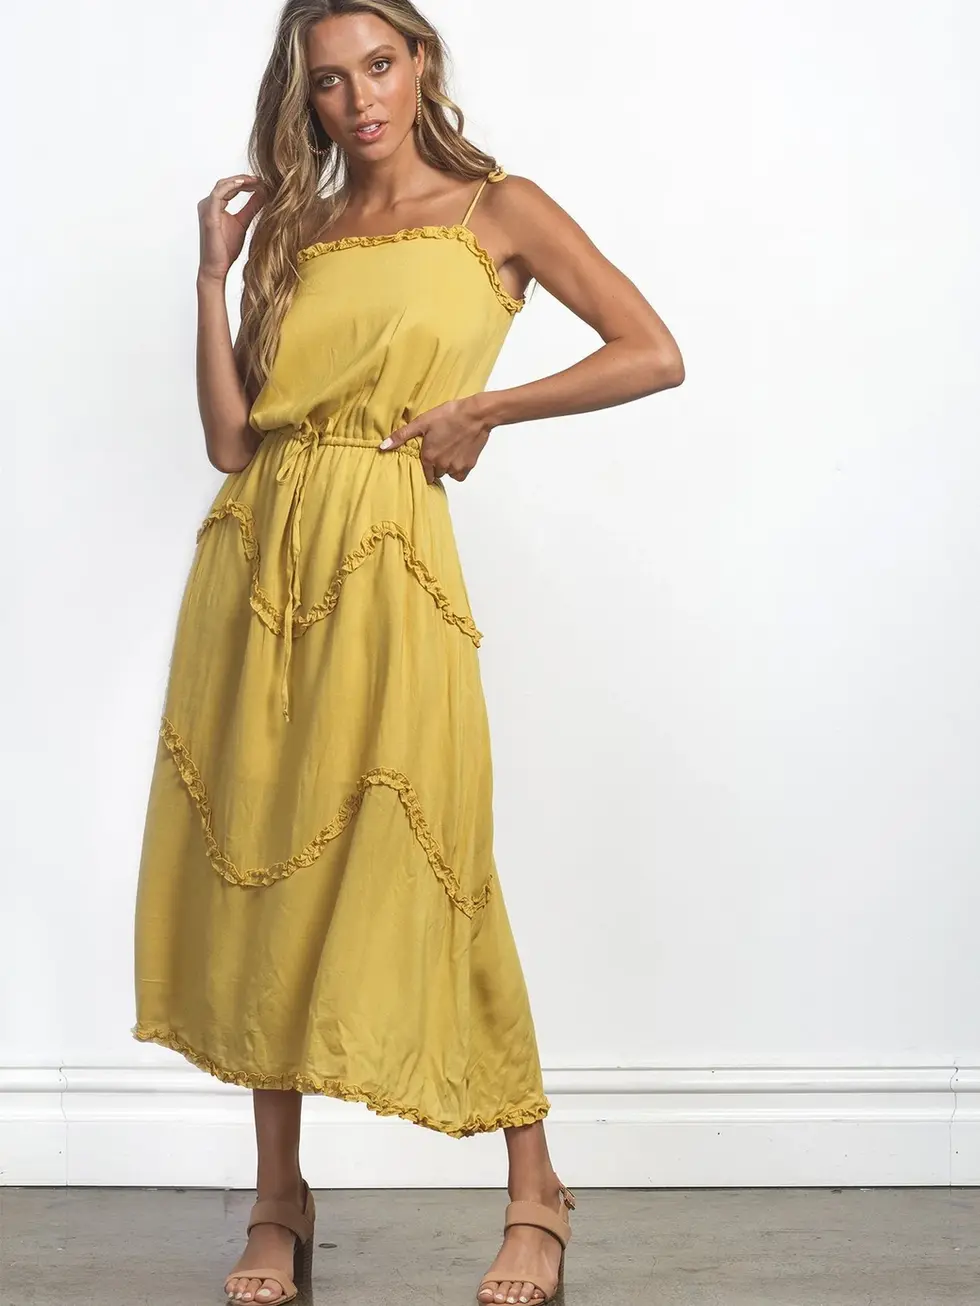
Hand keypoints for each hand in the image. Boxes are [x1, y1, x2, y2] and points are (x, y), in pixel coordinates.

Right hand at [197, 173, 267, 282]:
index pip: (230, 187)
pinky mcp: (209, 215)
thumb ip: (251, 207)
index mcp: (215, 205)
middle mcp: (208, 203)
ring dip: (240, 181)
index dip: (246, 182)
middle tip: (262, 179)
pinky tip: (244, 185)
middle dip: (245, 180)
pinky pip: (218, 194)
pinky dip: (231, 187)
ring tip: (256, 181)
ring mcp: (207, 208)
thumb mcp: (244, 222)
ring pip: (223, 185)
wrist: (217, 267)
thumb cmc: (226, 248)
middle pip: (227, 183)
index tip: (262, 182)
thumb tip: (263, 194)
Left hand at [378, 396, 492, 484]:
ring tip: (448, 450)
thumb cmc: (449, 415)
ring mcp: (456, 466)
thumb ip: (402, 436)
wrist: (476, 414)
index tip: (426, 458)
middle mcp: (441, 465)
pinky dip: (457, 469)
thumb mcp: (422, 422)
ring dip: (446, 466)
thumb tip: (382, 447)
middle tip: (438, 450)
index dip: (424, 466)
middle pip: (435, 473)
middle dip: (435, 465)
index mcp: (428, 457)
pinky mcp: (469, 465)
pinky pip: (459, 475)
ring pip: (447, 474)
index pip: (423, 473)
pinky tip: (457, 455)